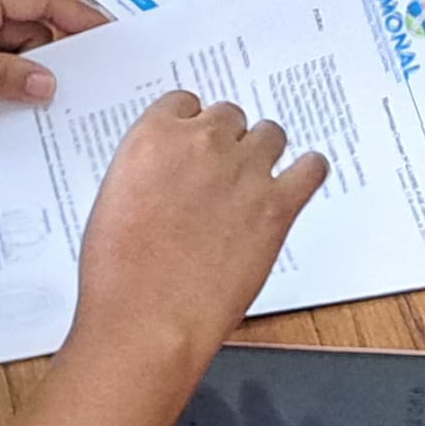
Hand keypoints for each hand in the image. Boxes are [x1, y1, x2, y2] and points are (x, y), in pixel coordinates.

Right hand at [66, 95, 329, 381]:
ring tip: (257, 179)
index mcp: (154, 137)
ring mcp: (243, 172)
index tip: (194, 145)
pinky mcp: (277, 206)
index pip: (185, 103)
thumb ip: (149, 169)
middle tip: (221, 172)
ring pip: (270, 134)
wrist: (145, 322)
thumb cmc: (118, 274)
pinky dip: (308, 172)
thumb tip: (170, 172)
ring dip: (264, 153)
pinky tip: (302, 179)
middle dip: (226, 142)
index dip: (191, 127)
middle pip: (230, 116)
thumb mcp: (114, 199)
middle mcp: (202, 144)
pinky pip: (310, 169)